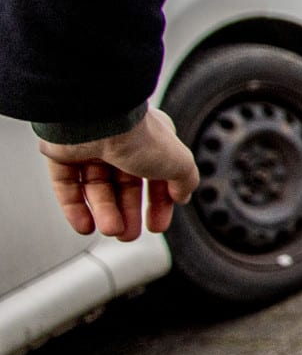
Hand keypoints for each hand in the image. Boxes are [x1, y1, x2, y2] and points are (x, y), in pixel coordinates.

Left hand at [41, 109, 197, 240]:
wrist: (96, 119)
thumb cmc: (138, 135)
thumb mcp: (179, 163)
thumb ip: (185, 181)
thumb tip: (182, 195)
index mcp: (152, 141)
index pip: (156, 178)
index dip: (158, 204)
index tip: (156, 224)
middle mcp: (121, 143)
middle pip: (124, 188)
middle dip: (128, 215)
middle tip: (129, 235)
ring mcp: (90, 148)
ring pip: (97, 190)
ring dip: (105, 214)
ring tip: (111, 230)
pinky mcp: (63, 154)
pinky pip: (68, 187)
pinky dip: (76, 209)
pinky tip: (85, 226)